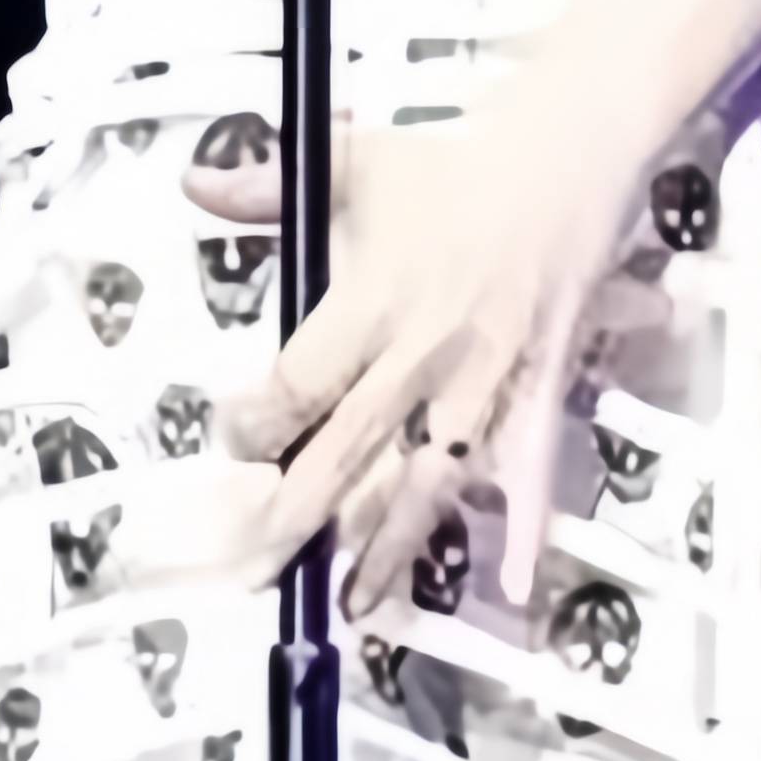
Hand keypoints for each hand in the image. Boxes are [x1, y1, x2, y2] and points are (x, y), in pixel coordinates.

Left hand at [188, 92, 643, 617]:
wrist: (564, 157)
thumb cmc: (452, 167)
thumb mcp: (355, 162)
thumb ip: (272, 187)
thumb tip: (195, 189)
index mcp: (373, 299)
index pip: (301, 383)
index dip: (260, 423)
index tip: (233, 441)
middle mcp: (423, 353)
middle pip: (350, 448)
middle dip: (299, 512)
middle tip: (254, 568)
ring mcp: (483, 380)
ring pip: (428, 477)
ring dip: (389, 544)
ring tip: (354, 603)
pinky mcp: (534, 390)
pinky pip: (528, 468)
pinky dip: (525, 527)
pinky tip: (518, 585)